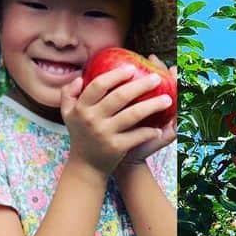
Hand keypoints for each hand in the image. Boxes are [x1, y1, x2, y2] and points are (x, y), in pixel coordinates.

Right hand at [59, 63, 174, 175]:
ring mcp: (104, 134)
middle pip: (119, 97)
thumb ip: (68, 93)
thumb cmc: (81, 134)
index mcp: (81, 107)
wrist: (86, 166)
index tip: (132, 68)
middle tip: (156, 78)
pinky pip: (137, 135)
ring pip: (132, 115)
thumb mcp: (68, 114)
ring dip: (152, 105)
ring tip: (168, 100)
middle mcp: (92, 119)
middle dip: (140, 85)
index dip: (116, 75)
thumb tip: (79, 78)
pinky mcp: (116, 147)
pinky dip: (150, 132)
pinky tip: (160, 128)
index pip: (98, 85)